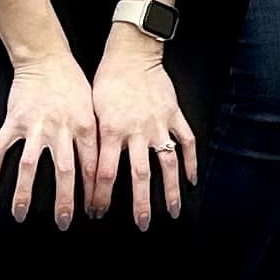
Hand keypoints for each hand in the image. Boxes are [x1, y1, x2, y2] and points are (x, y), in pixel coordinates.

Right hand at [0, 52, 97, 229]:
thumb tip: (103, 170)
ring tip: (20, 214)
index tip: (94, 211)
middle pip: (64, 172)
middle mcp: (60, 129)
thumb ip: (97, 138)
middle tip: (63, 222)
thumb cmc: (73, 84)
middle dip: (64, 201)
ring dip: (23, 192)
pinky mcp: (13, 121)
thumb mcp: (95, 109)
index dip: (94, 192)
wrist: (47, 58)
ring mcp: (34, 126)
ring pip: (28, 165)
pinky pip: (0, 149)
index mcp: (85, 127)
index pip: (92, 166)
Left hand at [91, 31, 192, 228]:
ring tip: (174, 211)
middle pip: (140, 175)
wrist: (131, 54)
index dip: (101, 196)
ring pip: (167, 163)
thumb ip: (94, 141)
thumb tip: (87, 172)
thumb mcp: (92, 111)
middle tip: (142, 225)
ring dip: (171, 190)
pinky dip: (191, 161)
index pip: (105, 173)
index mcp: (112, 131)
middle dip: (140, 204)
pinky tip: (192, 178)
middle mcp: (137, 131)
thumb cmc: (107, 81)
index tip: (97, 212)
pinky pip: (187, 141)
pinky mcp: (174, 114)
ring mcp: (159, 124)